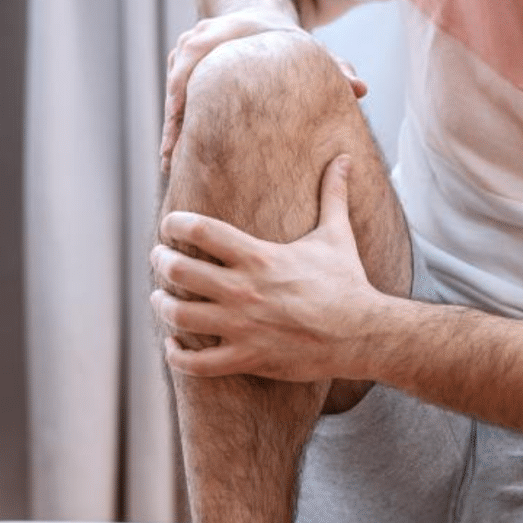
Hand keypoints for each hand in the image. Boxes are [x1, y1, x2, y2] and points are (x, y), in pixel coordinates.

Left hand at [150, 155, 380, 381]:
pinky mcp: (247, 358)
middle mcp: (244, 290)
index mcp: (259, 256)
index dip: (175, 223)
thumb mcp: (337, 235)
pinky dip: (177, 355)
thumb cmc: (347, 283)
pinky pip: (197, 364)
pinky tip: (174, 344)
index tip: (170, 226)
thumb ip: (333, 194)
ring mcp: (243, 327)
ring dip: (162, 306)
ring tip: (160, 298)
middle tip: (159, 258)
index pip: (201, 230)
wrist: (362, 334)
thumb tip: (345, 159)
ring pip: (180, 316)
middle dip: (161, 261)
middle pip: (179, 270)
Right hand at [161, 10, 367, 172]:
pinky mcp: (178, 66)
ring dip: (172, 130)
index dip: (191, 105)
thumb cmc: (283, 37)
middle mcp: (193, 41)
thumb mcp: (308, 48)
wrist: (257, 12)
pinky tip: (178, 157)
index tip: (191, 136)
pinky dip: (176, 124)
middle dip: (175, 127)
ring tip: (174, 167)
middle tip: (175, 164)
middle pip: (177, 88)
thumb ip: (334, 66)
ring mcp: (181, 52)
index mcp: (218, 34)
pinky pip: (173, 98)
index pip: (196, 70)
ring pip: (172, 96)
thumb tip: (362, 89)